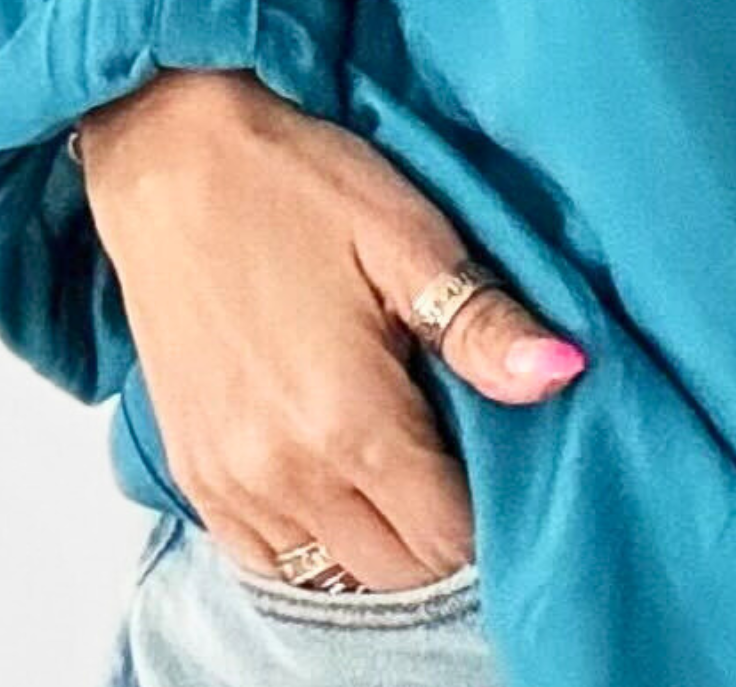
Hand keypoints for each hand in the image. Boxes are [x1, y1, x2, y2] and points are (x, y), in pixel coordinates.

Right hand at [74, 68, 588, 591]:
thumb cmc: (299, 186)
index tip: (503, 447)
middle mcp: (284, 474)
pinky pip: (264, 559)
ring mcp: (228, 483)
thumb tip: (563, 373)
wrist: (172, 161)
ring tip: (405, 455)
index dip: (491, 503)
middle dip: (441, 526)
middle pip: (393, 567)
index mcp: (350, 420)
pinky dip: (313, 539)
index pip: (447, 533)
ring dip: (377, 536)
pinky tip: (337, 472)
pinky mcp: (191, 473)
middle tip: (460, 447)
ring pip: (330, 574)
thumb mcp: (409, 236)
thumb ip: (482, 323)